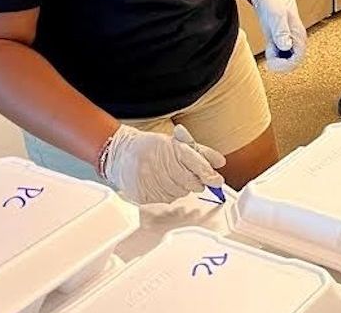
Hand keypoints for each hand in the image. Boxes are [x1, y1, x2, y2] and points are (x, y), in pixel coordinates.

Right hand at [102, 124, 225, 204]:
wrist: (120, 152)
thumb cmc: (150, 146)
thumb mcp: (176, 142)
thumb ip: (200, 152)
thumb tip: (220, 162)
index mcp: (172, 148)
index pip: (197, 164)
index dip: (209, 174)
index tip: (217, 180)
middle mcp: (162, 164)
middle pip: (190, 182)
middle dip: (195, 182)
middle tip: (191, 178)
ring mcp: (152, 180)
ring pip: (179, 193)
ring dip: (181, 188)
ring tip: (171, 177)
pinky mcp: (143, 194)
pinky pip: (165, 200)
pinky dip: (168, 194)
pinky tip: (162, 184)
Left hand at [250, 0, 306, 71]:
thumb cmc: (274, 2)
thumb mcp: (276, 16)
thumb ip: (281, 31)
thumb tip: (286, 46)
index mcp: (298, 35)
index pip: (298, 58)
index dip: (286, 64)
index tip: (274, 63)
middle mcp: (295, 40)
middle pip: (293, 62)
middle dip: (281, 64)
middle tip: (270, 57)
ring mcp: (288, 41)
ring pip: (286, 60)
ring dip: (277, 60)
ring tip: (270, 49)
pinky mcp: (280, 40)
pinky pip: (280, 55)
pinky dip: (274, 56)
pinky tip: (269, 48)